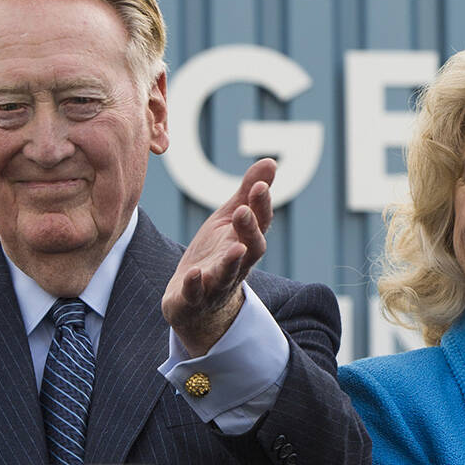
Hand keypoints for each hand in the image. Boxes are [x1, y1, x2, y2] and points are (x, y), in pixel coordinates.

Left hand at [162, 158, 274, 355]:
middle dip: (249, 230)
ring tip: (235, 248)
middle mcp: (236, 264)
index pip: (259, 223)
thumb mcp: (228, 220)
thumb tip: (271, 162)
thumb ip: (246, 193)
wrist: (194, 303)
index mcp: (245, 241)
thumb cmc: (214, 254)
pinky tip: (193, 273)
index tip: (260, 185)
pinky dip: (195, 285)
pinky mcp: (193, 299)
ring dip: (231, 262)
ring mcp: (216, 284)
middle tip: (244, 211)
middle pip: (251, 249)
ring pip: (228, 274)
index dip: (261, 205)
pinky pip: (195, 294)